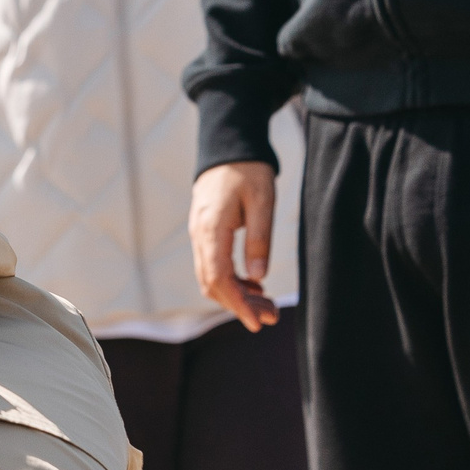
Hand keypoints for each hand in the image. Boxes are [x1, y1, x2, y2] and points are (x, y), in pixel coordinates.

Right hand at [188, 161, 279, 330]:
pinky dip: (232, 281)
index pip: (219, 278)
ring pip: (212, 278)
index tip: (256, 322)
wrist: (227, 148)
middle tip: (269, 319)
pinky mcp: (205, 236)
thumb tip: (258, 276)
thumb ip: (260, 238)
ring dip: (237, 296)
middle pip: (213, 284)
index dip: (237, 303)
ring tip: (266, 306)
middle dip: (240, 305)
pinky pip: (213, 266)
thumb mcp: (263, 201)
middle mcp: (200, 237)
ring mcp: (199, 237)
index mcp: (211, 229)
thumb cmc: (248, 170)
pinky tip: (254, 285)